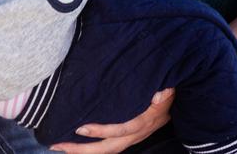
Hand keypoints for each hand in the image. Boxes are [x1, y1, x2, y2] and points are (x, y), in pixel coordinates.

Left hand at [49, 89, 174, 152]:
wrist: (177, 104)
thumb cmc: (168, 92)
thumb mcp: (169, 89)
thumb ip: (164, 91)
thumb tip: (160, 94)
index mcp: (144, 121)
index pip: (120, 130)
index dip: (101, 131)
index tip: (81, 129)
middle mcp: (136, 134)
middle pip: (108, 147)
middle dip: (83, 149)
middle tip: (59, 145)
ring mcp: (132, 137)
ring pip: (107, 149)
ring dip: (84, 151)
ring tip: (62, 147)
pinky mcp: (129, 137)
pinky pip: (110, 146)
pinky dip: (94, 147)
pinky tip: (78, 144)